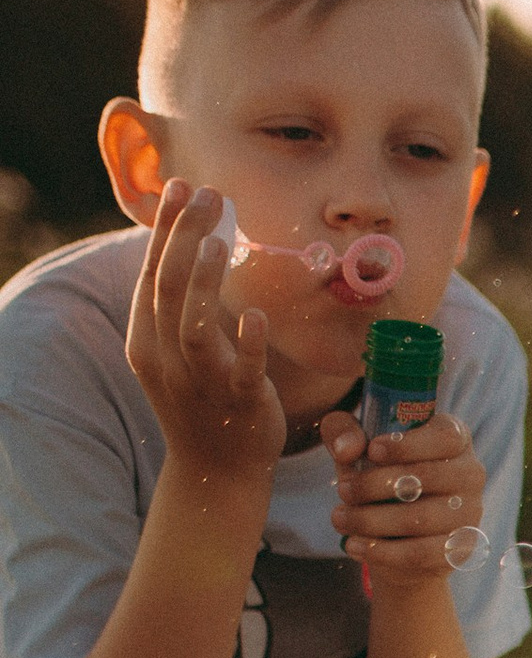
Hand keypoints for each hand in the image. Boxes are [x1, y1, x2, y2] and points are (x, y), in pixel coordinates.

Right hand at [124, 185, 285, 484]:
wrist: (217, 471)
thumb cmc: (202, 399)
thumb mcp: (176, 350)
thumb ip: (179, 304)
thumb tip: (191, 242)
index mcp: (148, 341)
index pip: (150, 274)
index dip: (165, 229)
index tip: (181, 186)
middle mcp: (167, 359)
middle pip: (168, 289)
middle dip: (184, 238)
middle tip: (207, 195)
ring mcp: (202, 383)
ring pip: (193, 328)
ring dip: (204, 282)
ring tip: (220, 241)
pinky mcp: (240, 405)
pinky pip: (243, 372)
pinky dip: (248, 343)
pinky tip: (257, 314)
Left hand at [327, 406, 488, 582]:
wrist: (398, 535)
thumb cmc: (380, 475)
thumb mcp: (356, 446)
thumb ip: (343, 432)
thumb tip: (345, 449)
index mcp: (453, 438)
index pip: (444, 437)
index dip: (408, 444)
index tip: (372, 450)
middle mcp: (470, 473)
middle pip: (427, 477)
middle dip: (375, 484)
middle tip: (343, 490)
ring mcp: (469, 513)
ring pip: (419, 519)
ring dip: (371, 520)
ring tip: (340, 519)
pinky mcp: (460, 549)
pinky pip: (420, 553)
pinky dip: (381, 551)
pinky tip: (354, 545)